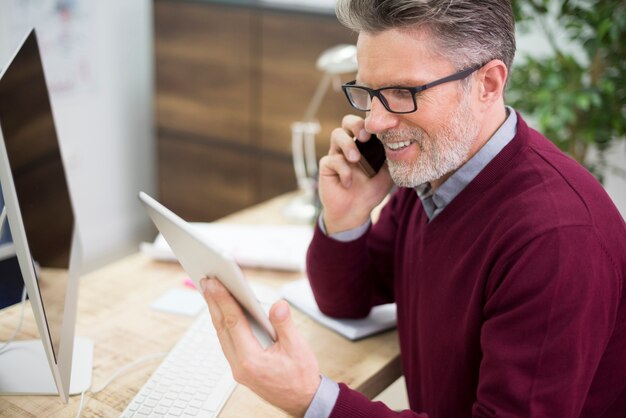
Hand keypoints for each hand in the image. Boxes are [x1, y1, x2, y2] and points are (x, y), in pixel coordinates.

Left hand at [201, 277, 320, 416]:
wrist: (303, 402)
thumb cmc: (301, 377)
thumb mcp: (298, 348)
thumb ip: (285, 324)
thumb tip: (278, 305)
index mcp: (251, 360)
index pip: (233, 323)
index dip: (223, 300)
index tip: (214, 283)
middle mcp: (240, 366)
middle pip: (222, 328)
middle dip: (213, 302)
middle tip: (206, 281)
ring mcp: (238, 368)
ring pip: (222, 335)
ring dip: (216, 313)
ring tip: (211, 293)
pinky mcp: (241, 368)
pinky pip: (227, 342)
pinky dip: (224, 324)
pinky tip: (223, 313)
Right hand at [319, 114, 392, 232]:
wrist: (355, 212)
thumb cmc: (370, 191)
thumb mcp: (387, 174)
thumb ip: (391, 158)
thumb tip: (399, 142)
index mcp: (364, 144)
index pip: (366, 124)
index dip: (371, 121)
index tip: (382, 128)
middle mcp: (349, 145)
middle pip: (347, 121)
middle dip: (356, 124)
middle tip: (365, 137)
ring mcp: (336, 154)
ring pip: (336, 135)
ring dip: (347, 144)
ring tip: (355, 159)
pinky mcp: (327, 166)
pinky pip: (332, 159)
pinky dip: (343, 170)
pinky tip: (348, 183)